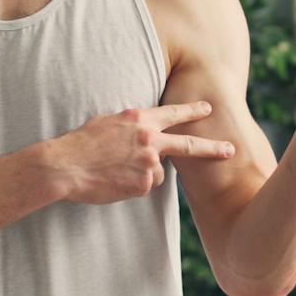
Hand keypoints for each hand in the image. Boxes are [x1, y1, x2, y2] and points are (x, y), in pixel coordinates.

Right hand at [47, 101, 234, 204]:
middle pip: (188, 144)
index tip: (209, 109)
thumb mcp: (108, 122)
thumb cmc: (80, 143)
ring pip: (157, 172)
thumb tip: (146, 133)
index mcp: (140, 119)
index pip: (174, 113)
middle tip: (229, 150)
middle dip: (211, 147)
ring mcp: (148, 162)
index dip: (193, 111)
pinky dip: (133, 186)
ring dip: (142, 174)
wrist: (65, 166)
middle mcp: (149, 138)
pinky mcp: (143, 184)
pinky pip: (144, 186)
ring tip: (116, 171)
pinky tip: (114, 181)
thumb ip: (132, 127)